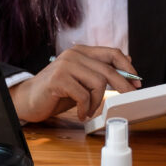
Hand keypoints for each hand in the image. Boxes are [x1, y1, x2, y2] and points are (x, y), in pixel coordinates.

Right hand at [9, 45, 140, 122]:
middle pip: (108, 68)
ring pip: (98, 82)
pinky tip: (80, 113)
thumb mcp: (81, 80)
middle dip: (123, 85)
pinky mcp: (58, 79)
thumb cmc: (57, 91)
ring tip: (88, 110)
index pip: (112, 52)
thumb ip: (99, 71)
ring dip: (97, 101)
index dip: (127, 67)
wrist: (28, 99)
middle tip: (128, 98)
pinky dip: (85, 108)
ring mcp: (65, 65)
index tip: (136, 82)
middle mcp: (74, 54)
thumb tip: (127, 63)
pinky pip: (83, 95)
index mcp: (81, 52)